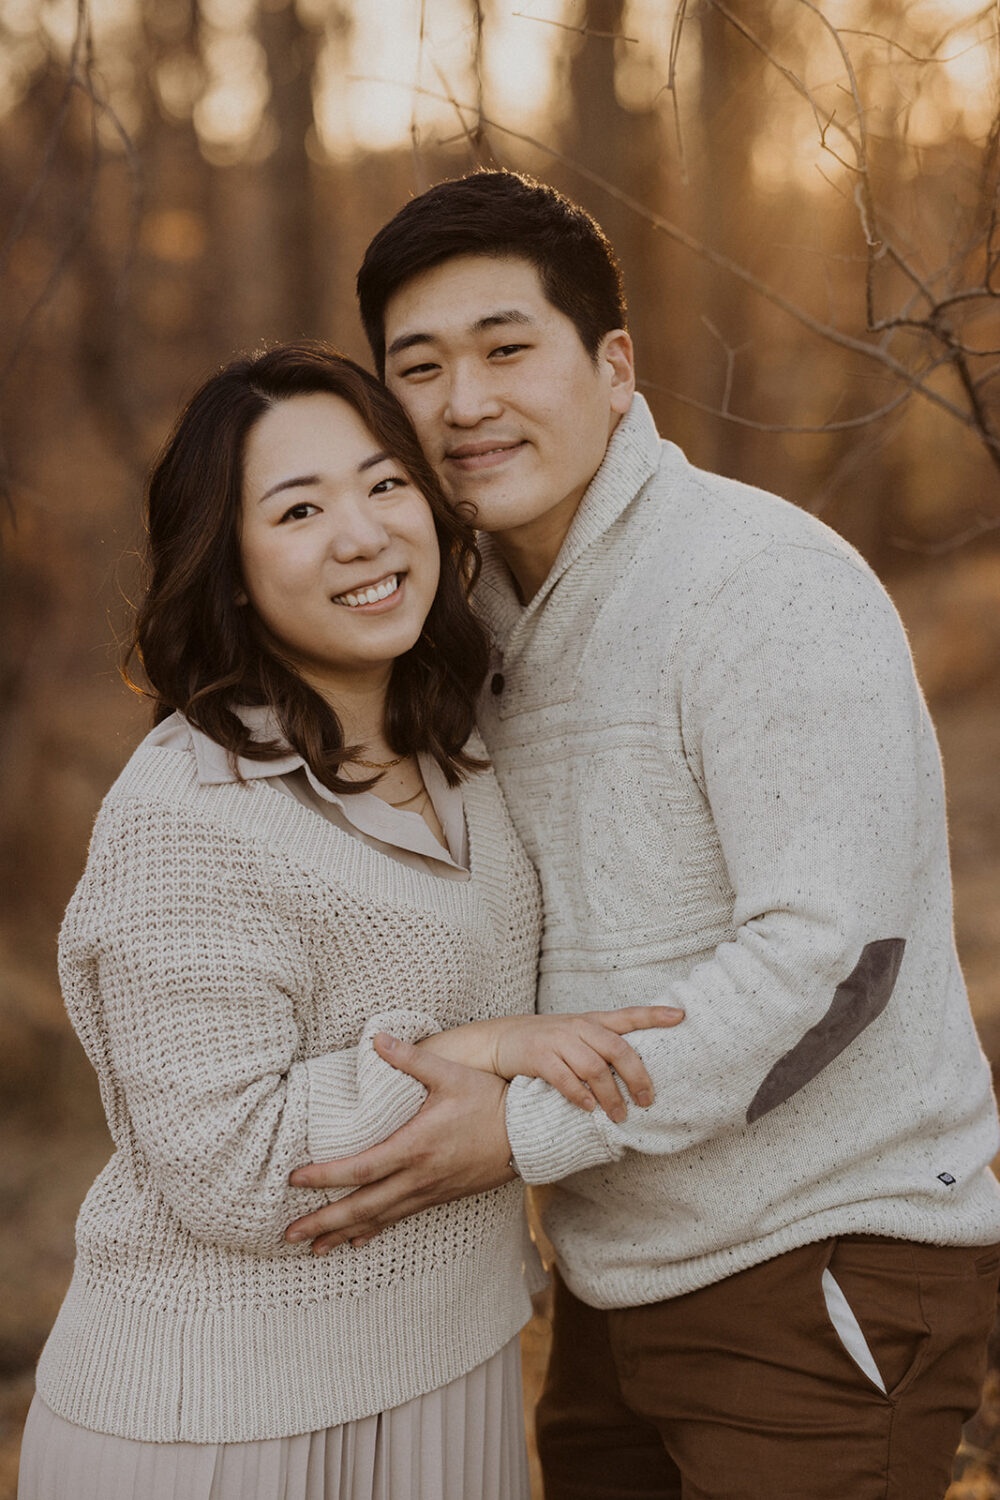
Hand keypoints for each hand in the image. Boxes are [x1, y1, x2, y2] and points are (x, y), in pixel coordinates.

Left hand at [286, 1037, 513, 1253]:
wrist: (528, 1134)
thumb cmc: (488, 1100)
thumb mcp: (450, 1073)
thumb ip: (410, 1058)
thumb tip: (375, 1038)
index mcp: (415, 1146)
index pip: (360, 1168)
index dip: (324, 1177)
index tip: (294, 1179)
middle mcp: (418, 1177)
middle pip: (362, 1206)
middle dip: (323, 1222)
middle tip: (288, 1234)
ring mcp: (429, 1191)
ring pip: (378, 1219)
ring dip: (343, 1234)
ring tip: (313, 1248)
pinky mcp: (439, 1197)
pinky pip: (399, 1219)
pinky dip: (374, 1231)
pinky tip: (356, 1241)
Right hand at [419, 1005, 683, 1123]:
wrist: (500, 1039)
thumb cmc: (546, 1042)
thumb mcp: (576, 1036)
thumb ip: (602, 1046)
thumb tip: (639, 1073)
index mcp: (592, 1021)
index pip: (628, 1015)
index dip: (654, 1015)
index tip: (680, 1017)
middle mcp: (578, 1026)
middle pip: (617, 1048)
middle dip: (637, 1077)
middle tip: (648, 1101)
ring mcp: (558, 1040)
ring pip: (594, 1067)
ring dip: (610, 1095)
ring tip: (619, 1115)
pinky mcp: (538, 1056)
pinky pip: (565, 1078)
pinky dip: (579, 1096)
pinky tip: (588, 1109)